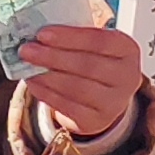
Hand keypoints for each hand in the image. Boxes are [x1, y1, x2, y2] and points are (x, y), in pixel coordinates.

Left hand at [22, 19, 145, 148]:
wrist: (104, 98)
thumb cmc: (94, 63)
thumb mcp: (92, 46)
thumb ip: (72, 39)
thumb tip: (36, 36)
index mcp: (128, 50)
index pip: (101, 41)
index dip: (70, 38)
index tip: (42, 34)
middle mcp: (127, 77)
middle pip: (87, 65)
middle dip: (53, 57)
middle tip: (26, 50)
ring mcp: (114, 102)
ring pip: (77, 88)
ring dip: (47, 76)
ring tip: (26, 66)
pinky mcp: (97, 120)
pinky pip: (67, 106)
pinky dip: (46, 93)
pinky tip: (33, 83)